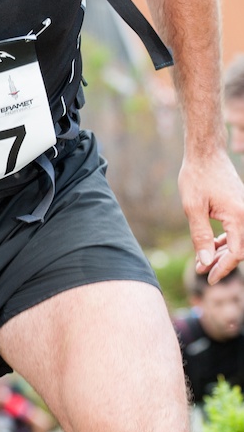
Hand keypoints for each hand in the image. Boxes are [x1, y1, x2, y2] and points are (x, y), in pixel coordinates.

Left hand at [179, 151, 243, 283]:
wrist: (205, 153)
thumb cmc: (197, 176)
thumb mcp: (193, 208)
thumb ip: (200, 236)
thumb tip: (204, 262)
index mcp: (238, 215)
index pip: (236, 252)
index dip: (222, 268)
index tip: (207, 278)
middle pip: (239, 249)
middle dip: (221, 262)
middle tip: (200, 270)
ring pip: (239, 241)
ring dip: (222, 252)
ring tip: (202, 261)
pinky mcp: (240, 207)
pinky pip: (237, 230)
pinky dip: (225, 240)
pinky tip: (210, 246)